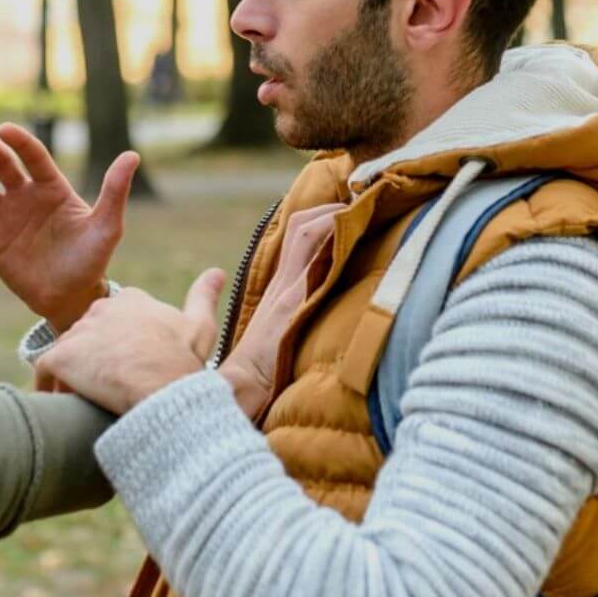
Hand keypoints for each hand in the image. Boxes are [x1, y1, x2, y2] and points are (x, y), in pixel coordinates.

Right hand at [0, 123, 138, 332]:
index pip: (33, 158)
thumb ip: (114, 192)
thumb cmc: (92, 259)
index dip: (20, 143)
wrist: (71, 297)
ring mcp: (5, 217)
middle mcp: (25, 197)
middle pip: (2, 166)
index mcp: (52, 188)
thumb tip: (132, 155)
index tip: (5, 130)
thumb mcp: (107, 227)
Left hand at [34, 269, 226, 414]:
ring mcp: (78, 331)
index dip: (119, 348)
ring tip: (88, 402)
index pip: (114, 321)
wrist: (163, 392)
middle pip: (89, 338)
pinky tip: (65, 406)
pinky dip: (52, 390)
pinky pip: (47, 374)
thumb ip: (203, 296)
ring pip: (69, 355)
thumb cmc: (183, 363)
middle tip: (108, 390)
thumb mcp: (199, 327)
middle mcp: (100, 308)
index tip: (129, 370)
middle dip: (94, 360)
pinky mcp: (59, 356)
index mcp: (131, 300)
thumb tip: (217, 272)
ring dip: (74, 377)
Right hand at [216, 203, 343, 418]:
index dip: (320, 218)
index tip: (347, 210)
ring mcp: (285, 292)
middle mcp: (281, 284)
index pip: (295, 239)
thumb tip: (316, 320)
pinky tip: (349, 229)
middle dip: (331, 208)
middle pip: (300, 226)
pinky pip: (311, 259)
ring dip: (333, 216)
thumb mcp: (282, 341)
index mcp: (278, 290)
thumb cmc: (258, 377)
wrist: (237, 393)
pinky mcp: (290, 305)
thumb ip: (295, 324)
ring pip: (306, 234)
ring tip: (360, 207)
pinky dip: (329, 237)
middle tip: (360, 202)